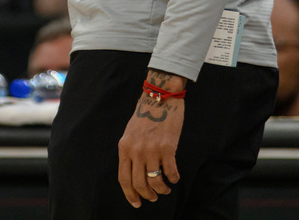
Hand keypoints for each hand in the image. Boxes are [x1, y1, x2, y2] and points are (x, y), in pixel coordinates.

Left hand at [117, 70, 183, 207]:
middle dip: (147, 195)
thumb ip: (130, 151)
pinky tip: (174, 177)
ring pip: (155, 181)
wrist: (160, 96)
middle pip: (139, 184)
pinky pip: (170, 171)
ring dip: (161, 189)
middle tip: (153, 197)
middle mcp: (136, 150)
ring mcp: (151, 149)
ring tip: (165, 189)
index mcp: (124, 147)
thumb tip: (134, 173)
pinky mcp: (167, 147)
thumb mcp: (129, 133)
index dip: (130, 194)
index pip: (124, 179)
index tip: (136, 203)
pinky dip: (174, 178)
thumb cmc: (145, 114)